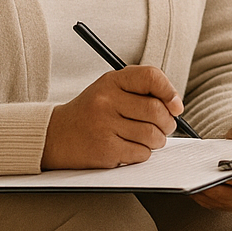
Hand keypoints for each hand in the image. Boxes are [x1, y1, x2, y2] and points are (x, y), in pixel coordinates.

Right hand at [42, 65, 183, 169]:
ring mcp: (104, 126)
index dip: (170, 91)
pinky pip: (141, 153)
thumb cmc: (91, 112)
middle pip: (156, 110)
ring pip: (152, 135)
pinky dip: (143, 153)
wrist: (55, 136)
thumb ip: (142, 90)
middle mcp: (106, 101)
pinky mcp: (105, 150)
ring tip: (148, 138)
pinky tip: (131, 148)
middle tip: (165, 126)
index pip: (151, 77)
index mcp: (111, 81)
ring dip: (157, 140)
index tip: (176, 105)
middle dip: (168, 122)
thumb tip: (176, 105)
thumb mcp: (111, 89)